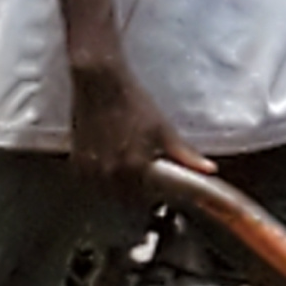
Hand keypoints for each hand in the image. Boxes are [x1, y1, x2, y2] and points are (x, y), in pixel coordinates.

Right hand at [69, 59, 215, 195]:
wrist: (100, 84)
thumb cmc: (134, 103)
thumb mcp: (164, 129)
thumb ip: (185, 155)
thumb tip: (209, 169)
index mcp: (134, 167)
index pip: (146, 201)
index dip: (155, 199)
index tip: (160, 193)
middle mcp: (109, 173)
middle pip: (125, 202)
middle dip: (137, 197)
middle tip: (145, 182)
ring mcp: (89, 170)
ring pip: (107, 195)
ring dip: (119, 192)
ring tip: (128, 173)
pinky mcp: (76, 163)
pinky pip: (91, 184)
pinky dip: (102, 182)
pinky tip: (111, 167)